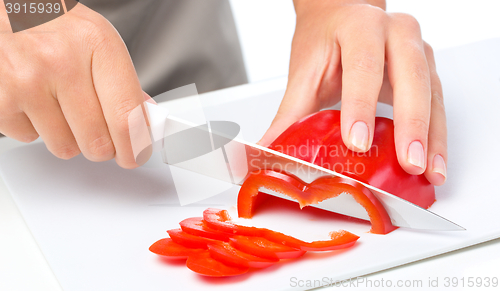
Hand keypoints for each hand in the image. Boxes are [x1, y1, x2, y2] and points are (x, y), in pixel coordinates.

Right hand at [0, 2, 152, 167]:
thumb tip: (145, 121)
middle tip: (100, 132)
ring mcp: (27, 81)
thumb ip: (125, 83)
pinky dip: (36, 128)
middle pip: (98, 141)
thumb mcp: (99, 40)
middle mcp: (61, 61)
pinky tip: (36, 101)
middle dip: (103, 145)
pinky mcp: (1, 98)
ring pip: (66, 147)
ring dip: (69, 137)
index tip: (136, 155)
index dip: (135, 147)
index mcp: (97, 44)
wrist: (11, 10)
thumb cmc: (55, 24)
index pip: (127, 116)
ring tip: (62, 105)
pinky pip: (31, 139)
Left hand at [259, 0, 446, 185]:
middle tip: (407, 163)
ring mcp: (418, 48)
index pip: (363, 66)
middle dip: (411, 124)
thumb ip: (290, 115)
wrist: (341, 16)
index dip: (361, 105)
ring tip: (427, 172)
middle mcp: (396, 31)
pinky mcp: (428, 69)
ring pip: (432, 93)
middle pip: (410, 77)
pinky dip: (436, 136)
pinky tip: (433, 163)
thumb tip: (269, 151)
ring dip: (432, 137)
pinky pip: (438, 103)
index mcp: (360, 26)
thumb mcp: (305, 73)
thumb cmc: (324, 41)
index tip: (357, 143)